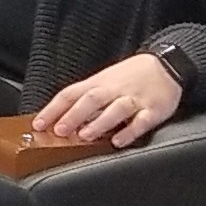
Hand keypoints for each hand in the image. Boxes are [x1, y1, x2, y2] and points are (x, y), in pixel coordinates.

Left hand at [41, 51, 183, 146]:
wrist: (167, 63)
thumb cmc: (130, 76)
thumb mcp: (105, 81)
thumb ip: (85, 99)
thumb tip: (60, 119)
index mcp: (98, 83)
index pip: (71, 94)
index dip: (53, 109)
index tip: (38, 124)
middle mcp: (114, 90)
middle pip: (91, 100)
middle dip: (73, 115)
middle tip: (59, 130)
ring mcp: (134, 99)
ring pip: (115, 109)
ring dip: (99, 123)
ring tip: (85, 136)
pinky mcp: (153, 109)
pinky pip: (141, 121)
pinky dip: (129, 132)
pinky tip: (118, 141)